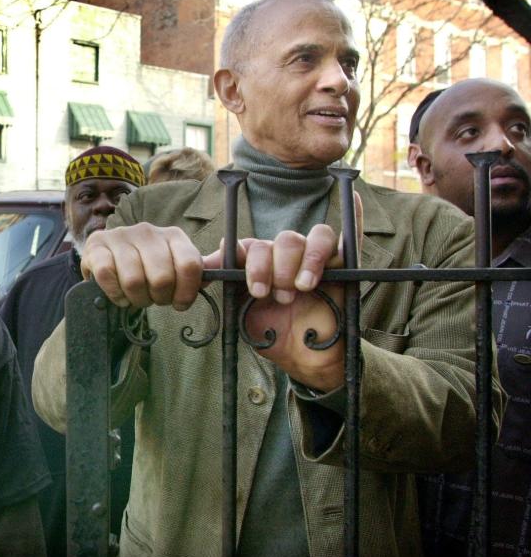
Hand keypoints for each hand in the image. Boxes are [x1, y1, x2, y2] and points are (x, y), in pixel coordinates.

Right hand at [80, 223, 205, 311]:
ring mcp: (121, 236)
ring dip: (136, 299)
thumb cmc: (145, 266)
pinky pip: (109, 277)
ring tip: (135, 296)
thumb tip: (230, 270)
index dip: (186, 292)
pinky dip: (116, 294)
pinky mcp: (97, 247)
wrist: (104, 256)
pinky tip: (118, 293)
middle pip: (162, 278)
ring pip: (134, 280)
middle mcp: (147, 231)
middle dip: (158, 298)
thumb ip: (195, 269)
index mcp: (173, 235)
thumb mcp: (173, 264)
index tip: (180, 304)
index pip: (189, 264)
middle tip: (152, 299)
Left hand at [205, 193, 363, 391]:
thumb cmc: (271, 332)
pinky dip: (354, 216)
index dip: (252, 261)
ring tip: (302, 287)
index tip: (255, 288)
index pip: (253, 245)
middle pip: (283, 240)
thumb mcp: (242, 310)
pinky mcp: (342, 266)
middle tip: (279, 296)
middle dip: (278, 268)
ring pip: (313, 238)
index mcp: (260, 262)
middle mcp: (286, 256)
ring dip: (307, 260)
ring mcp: (315, 259)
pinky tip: (355, 198)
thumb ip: (226, 284)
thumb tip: (202, 266)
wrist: (302, 357)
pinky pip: (349, 235)